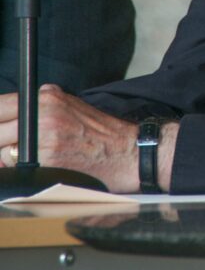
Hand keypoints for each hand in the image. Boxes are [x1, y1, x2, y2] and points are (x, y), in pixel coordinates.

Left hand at [0, 84, 144, 191]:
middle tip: (9, 147)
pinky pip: (18, 169)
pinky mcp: (47, 163)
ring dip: (8, 158)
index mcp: (47, 98)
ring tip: (31, 158)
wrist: (128, 151)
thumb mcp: (69, 104)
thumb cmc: (101, 132)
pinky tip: (39, 167)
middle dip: (0, 142)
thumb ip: (38, 105)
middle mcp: (43, 116)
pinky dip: (21, 170)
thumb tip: (8, 117)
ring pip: (3, 152)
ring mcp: (44, 141)